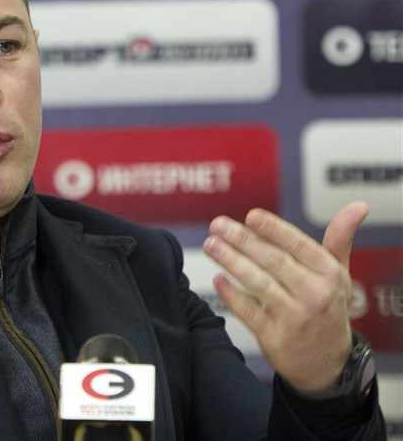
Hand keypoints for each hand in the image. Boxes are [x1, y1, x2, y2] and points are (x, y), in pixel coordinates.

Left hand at [202, 201, 368, 392]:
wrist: (327, 364)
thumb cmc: (328, 307)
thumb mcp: (339, 274)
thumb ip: (340, 238)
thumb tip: (358, 205)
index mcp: (329, 275)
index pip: (300, 246)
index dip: (274, 230)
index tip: (251, 216)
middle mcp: (314, 295)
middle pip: (273, 262)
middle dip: (242, 240)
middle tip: (217, 225)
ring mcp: (294, 317)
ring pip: (258, 284)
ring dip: (231, 262)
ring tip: (211, 245)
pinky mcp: (274, 337)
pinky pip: (247, 311)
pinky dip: (230, 295)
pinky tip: (218, 279)